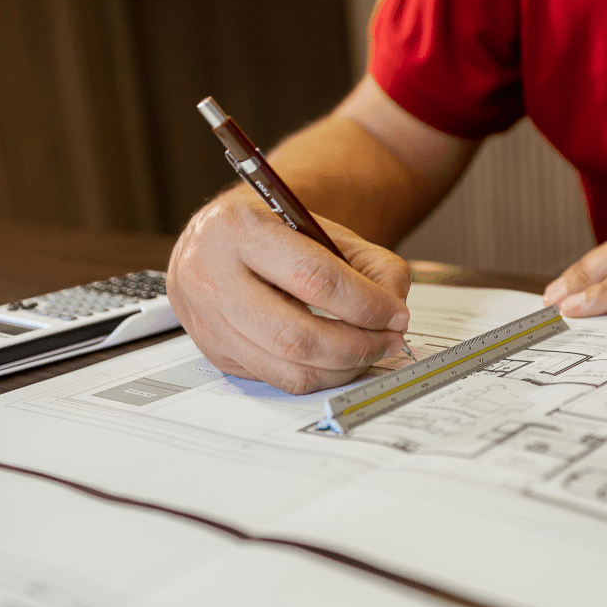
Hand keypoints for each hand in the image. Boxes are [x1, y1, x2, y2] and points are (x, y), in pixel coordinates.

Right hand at [167, 186, 411, 393]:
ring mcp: (210, 322)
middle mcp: (213, 278)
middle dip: (357, 345)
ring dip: (343, 368)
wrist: (212, 242)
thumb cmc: (270, 232)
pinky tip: (338, 359)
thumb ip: (370, 263)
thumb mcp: (320, 228)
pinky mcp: (216, 353)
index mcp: (240, 230)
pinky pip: (278, 379)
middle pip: (298, 335)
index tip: (396, 314)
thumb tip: (395, 309)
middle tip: (389, 340)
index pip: (314, 278)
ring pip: (288, 367)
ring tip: (370, 350)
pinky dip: (319, 375)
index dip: (365, 304)